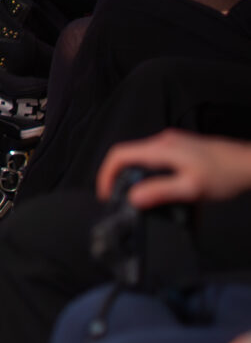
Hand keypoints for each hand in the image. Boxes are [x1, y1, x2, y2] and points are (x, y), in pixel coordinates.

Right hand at [95, 129, 250, 209]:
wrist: (247, 164)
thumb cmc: (222, 175)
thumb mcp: (191, 188)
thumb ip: (160, 191)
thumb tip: (132, 198)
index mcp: (160, 148)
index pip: (119, 154)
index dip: (106, 174)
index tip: (107, 196)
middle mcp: (163, 141)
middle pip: (129, 156)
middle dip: (119, 178)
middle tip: (121, 202)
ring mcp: (173, 143)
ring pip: (142, 158)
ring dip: (135, 177)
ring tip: (141, 200)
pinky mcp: (181, 148)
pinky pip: (155, 159)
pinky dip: (149, 174)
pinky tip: (162, 190)